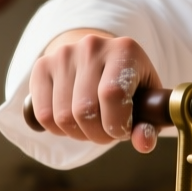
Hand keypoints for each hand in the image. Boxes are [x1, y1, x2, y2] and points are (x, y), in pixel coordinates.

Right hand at [28, 30, 162, 152]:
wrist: (101, 61)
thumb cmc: (130, 87)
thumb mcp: (147, 103)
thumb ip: (149, 126)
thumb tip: (143, 144)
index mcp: (124, 50)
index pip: (113, 95)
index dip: (117, 124)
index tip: (123, 130)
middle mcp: (91, 46)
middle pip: (85, 111)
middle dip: (98, 135)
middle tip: (107, 132)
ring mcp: (64, 54)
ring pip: (63, 117)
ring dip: (78, 134)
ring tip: (91, 126)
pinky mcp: (42, 66)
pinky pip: (43, 114)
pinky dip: (58, 129)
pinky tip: (72, 121)